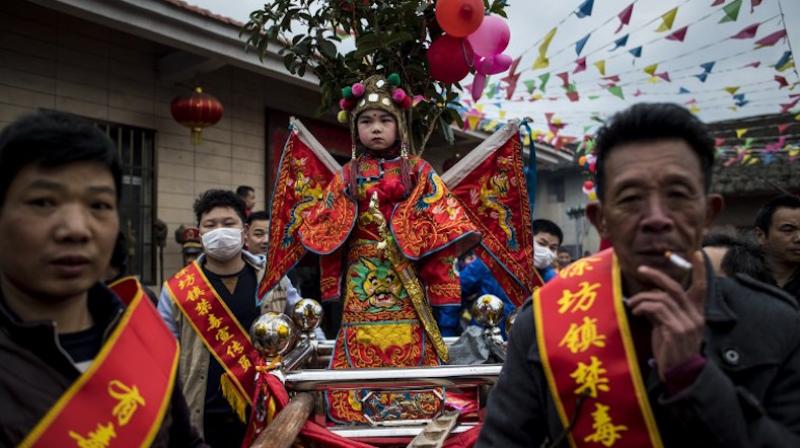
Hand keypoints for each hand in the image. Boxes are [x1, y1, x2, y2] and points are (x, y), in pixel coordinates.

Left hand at [627, 251, 706, 379]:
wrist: (678, 373)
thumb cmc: (671, 350)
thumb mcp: (667, 326)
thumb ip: (662, 310)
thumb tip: (645, 297)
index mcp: (696, 313)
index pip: (702, 287)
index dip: (700, 270)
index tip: (698, 253)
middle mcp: (694, 316)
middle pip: (675, 288)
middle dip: (657, 275)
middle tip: (641, 269)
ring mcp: (686, 323)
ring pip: (661, 298)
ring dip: (642, 298)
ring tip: (633, 304)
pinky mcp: (675, 330)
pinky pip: (656, 309)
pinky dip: (642, 307)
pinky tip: (636, 311)